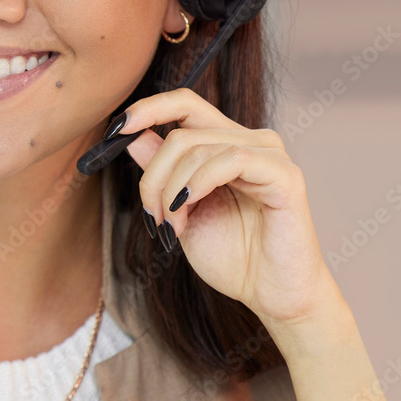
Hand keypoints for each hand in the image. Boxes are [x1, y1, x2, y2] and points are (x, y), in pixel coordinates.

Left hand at [119, 87, 342, 328]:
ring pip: (197, 147)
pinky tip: (188, 206)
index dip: (149, 108)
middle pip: (181, 131)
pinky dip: (199, 182)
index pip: (185, 104)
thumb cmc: (232, 256)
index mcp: (225, 144)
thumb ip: (162, 170)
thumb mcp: (181, 209)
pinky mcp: (285, 175)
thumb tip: (131, 135)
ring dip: (171, 189)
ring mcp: (270, 154)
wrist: (273, 297)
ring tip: (173, 226)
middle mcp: (250, 141)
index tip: (116, 128)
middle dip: (153, 175)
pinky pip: (231, 159)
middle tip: (151, 215)